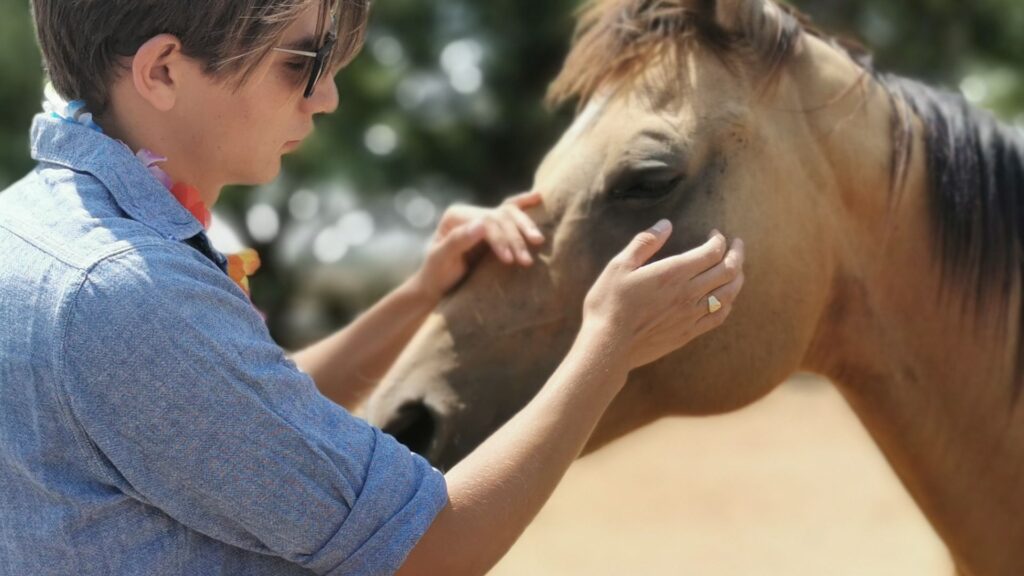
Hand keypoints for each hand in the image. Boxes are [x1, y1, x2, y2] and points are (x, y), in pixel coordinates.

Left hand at [413, 191, 545, 301]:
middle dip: (516, 237)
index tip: (509, 260)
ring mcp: (483, 218)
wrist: (438, 287)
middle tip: (527, 260)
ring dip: (526, 227)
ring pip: (510, 213)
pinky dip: (525, 204)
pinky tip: (539, 197)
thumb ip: (458, 240)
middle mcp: (470, 212)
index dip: (500, 239)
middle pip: (501, 216)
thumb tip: (483, 223)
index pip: (486, 221)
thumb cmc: (437, 276)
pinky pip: (511, 211)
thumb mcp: (442, 260)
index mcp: (455, 215)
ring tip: (538, 243)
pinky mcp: (493, 227)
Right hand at [583, 220, 744, 369]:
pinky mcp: (688, 333)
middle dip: (736, 253)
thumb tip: (665, 224)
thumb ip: (644, 243)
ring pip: (729, 293)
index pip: (711, 252)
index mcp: (673, 273)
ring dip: (738, 277)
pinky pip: (719, 316)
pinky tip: (726, 298)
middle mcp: (688, 293)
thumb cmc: (609, 304)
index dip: (718, 240)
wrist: (608, 346)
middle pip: (728, 270)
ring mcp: (691, 315)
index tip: (715, 234)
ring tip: (737, 268)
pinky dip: (728, 303)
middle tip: (737, 244)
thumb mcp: (619, 266)